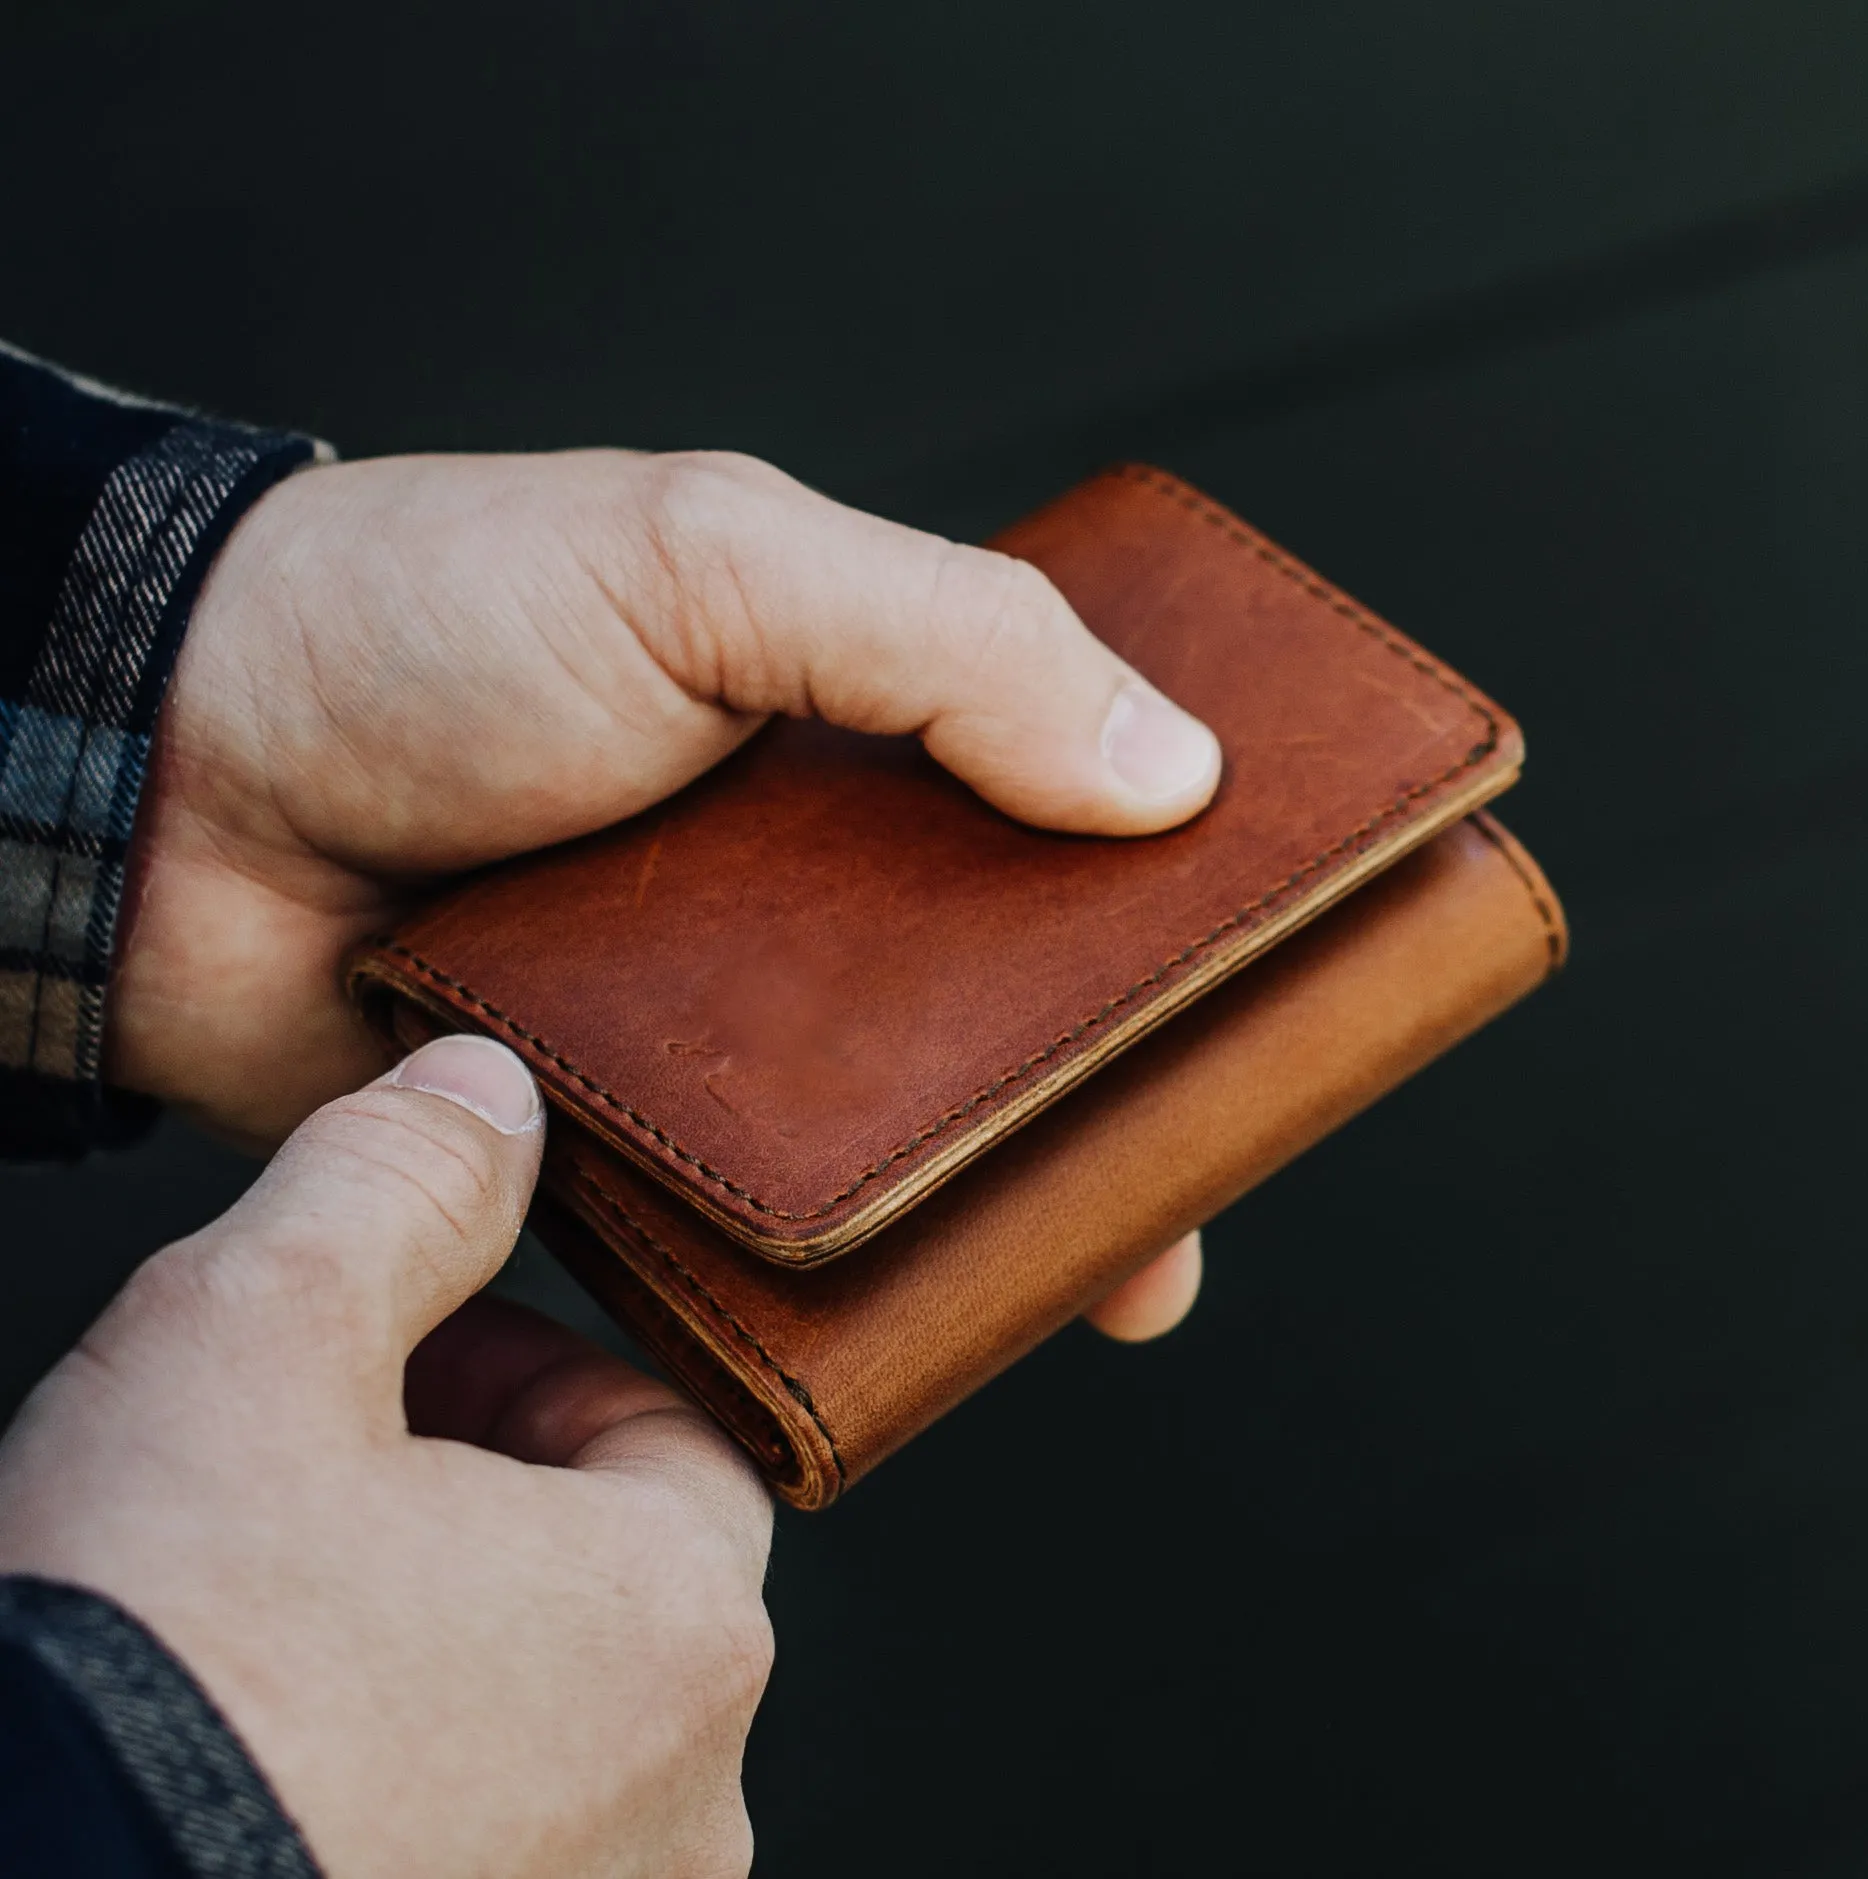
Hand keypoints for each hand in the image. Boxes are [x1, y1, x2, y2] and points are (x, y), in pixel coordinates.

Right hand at [0, 1035, 772, 1877]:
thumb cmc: (143, 1680)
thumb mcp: (255, 1343)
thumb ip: (399, 1187)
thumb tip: (490, 1092)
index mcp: (677, 1628)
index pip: (669, 1437)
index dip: (529, 1369)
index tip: (416, 1353)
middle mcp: (680, 1812)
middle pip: (606, 1584)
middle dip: (476, 1499)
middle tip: (325, 1467)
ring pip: (542, 1733)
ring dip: (434, 1650)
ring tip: (277, 1617)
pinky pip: (480, 1848)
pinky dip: (404, 1789)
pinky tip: (273, 1765)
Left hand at [111, 449, 1217, 1334]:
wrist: (172, 784)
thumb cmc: (427, 621)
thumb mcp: (708, 559)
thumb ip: (944, 641)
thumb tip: (1172, 774)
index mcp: (847, 718)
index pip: (1064, 790)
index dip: (1182, 871)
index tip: (1287, 941)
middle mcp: (803, 878)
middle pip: (1010, 990)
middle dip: (1126, 1078)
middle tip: (1212, 1155)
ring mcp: (718, 1023)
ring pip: (909, 1130)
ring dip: (1009, 1193)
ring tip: (1110, 1267)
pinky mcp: (627, 1145)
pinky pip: (765, 1228)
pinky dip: (849, 1272)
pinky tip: (937, 1314)